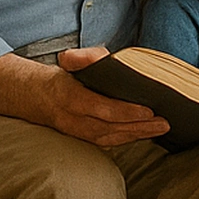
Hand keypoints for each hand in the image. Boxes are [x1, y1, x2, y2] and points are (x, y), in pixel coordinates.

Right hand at [50, 48, 170, 146]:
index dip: (125, 111)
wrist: (34, 96)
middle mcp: (70, 118)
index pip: (100, 107)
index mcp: (69, 97)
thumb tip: (92, 56)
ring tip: (160, 129)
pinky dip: (126, 138)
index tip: (149, 110)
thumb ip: (83, 58)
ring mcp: (74, 131)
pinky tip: (145, 134)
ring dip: (136, 135)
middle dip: (137, 127)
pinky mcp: (80, 137)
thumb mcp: (70, 61)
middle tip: (164, 123)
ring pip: (107, 138)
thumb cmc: (62, 76)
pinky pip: (104, 141)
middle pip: (107, 127)